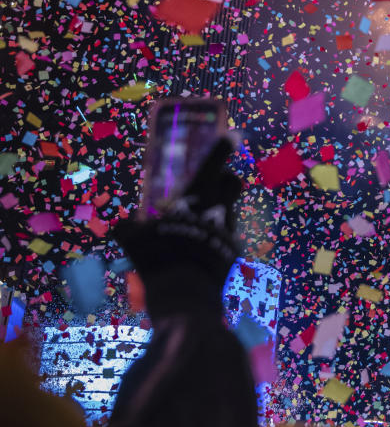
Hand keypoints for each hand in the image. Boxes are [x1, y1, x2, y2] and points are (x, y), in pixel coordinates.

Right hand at [113, 137, 243, 318]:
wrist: (185, 290)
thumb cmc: (160, 254)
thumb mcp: (134, 239)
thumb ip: (127, 229)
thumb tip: (118, 226)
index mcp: (198, 196)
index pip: (214, 164)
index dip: (222, 148)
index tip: (232, 136)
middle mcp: (219, 208)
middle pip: (233, 183)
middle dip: (227, 180)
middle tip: (214, 184)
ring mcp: (228, 229)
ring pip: (229, 210)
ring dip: (217, 211)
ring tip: (198, 223)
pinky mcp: (232, 250)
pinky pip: (225, 236)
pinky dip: (215, 237)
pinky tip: (200, 247)